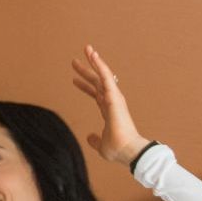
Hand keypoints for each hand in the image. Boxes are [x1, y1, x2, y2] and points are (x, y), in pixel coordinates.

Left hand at [72, 45, 152, 166]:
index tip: (74, 80)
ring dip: (95, 62)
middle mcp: (112, 102)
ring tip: (87, 49)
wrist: (127, 151)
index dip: (85, 87)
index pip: (95, 94)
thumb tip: (90, 137)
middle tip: (74, 61)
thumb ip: (95, 140)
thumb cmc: (118, 149)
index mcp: (109, 111)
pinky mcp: (114, 97)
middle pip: (97, 82)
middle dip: (86, 71)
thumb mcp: (101, 145)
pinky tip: (94, 56)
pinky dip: (100, 66)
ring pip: (103, 75)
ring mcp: (114, 98)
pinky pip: (106, 77)